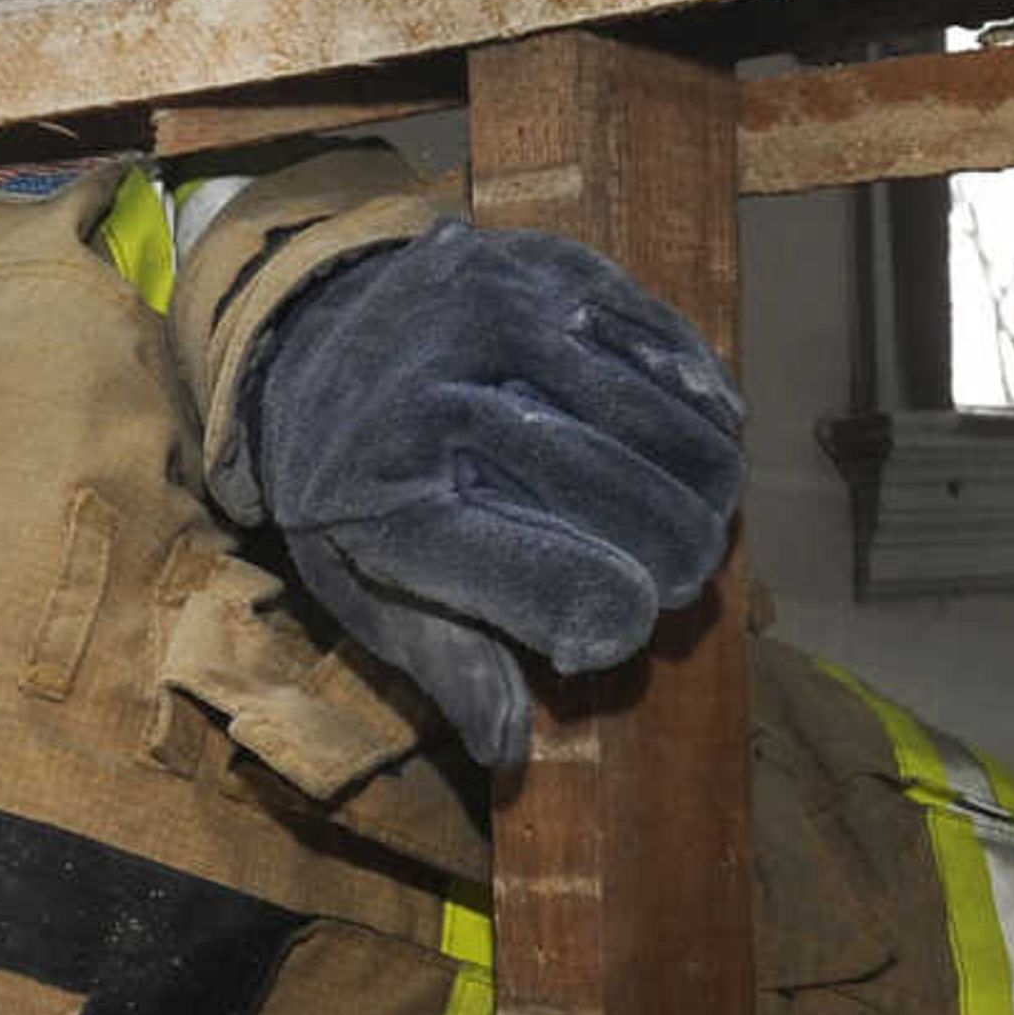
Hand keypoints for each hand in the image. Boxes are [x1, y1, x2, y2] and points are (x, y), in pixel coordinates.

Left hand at [243, 219, 745, 770]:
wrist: (303, 341)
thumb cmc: (342, 493)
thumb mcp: (362, 591)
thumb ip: (446, 666)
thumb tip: (510, 749)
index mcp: (394, 505)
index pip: (557, 584)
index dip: (617, 620)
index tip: (626, 626)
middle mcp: (445, 399)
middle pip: (632, 502)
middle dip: (678, 558)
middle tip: (681, 580)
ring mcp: (499, 316)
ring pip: (669, 420)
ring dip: (705, 484)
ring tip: (699, 517)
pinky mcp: (545, 264)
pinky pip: (667, 340)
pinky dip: (704, 398)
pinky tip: (710, 431)